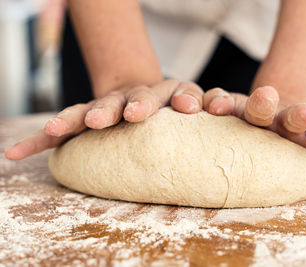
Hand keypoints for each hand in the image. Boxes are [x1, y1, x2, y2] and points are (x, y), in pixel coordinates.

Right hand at [5, 80, 203, 159]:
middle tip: (117, 117)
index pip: (178, 91)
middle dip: (121, 107)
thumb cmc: (173, 106)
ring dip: (75, 117)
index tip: (191, 107)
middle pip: (129, 99)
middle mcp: (135, 97)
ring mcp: (108, 105)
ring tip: (58, 128)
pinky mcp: (85, 116)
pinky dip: (40, 139)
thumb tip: (214, 109)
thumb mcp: (193, 103)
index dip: (184, 98)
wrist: (142, 96)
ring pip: (90, 109)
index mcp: (167, 94)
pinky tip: (16, 152)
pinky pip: (62, 126)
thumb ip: (208, 104)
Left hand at [203, 86, 305, 165]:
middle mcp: (284, 122)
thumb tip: (203, 103)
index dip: (238, 105)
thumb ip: (220, 105)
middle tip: (304, 111)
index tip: (221, 107)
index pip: (249, 108)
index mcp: (259, 115)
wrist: (279, 122)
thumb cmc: (249, 123)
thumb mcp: (234, 113)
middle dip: (294, 113)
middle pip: (287, 114)